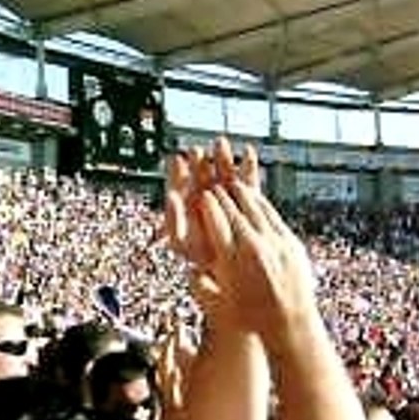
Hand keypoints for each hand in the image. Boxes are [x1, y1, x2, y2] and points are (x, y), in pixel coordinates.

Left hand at [165, 139, 260, 268]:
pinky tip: (248, 152)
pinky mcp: (246, 202)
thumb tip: (170, 197)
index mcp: (188, 213)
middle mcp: (207, 205)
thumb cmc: (204, 263)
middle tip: (198, 150)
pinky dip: (248, 167)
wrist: (234, 276)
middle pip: (201, 178)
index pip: (180, 188)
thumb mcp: (181, 243)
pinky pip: (247, 182)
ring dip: (222, 158)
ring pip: (223, 175)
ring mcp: (227, 202)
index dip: (176, 174)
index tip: (177, 160)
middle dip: (199, 162)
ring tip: (220, 142)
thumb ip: (173, 220)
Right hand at [194, 182, 316, 340]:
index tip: (201, 197)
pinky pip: (271, 214)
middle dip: (220, 196)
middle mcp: (252, 247)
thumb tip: (190, 271)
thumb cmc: (252, 319)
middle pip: (232, 211)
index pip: (215, 222)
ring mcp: (274, 242)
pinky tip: (254, 197)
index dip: (207, 206)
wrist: (291, 322)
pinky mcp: (290, 242)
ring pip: (253, 208)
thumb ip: (202, 287)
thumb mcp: (220, 305)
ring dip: (240, 194)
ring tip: (230, 184)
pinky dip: (260, 202)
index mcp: (231, 261)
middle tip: (212, 186)